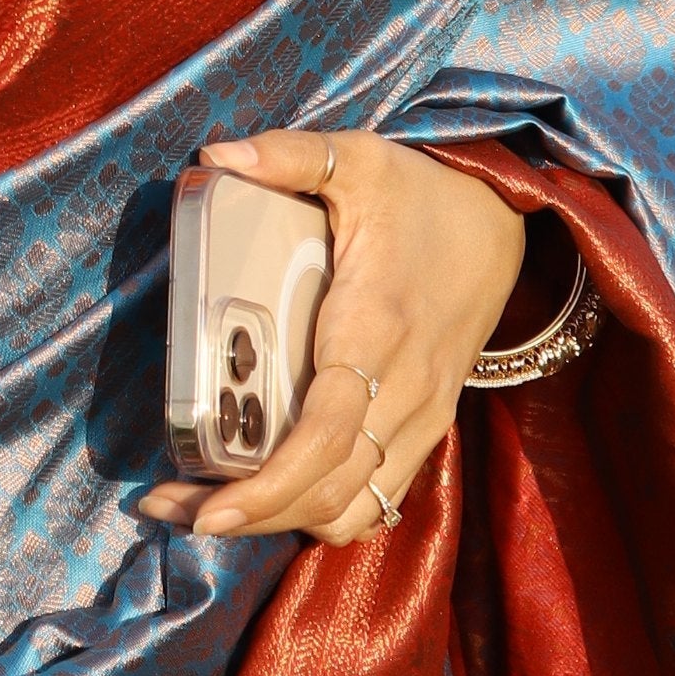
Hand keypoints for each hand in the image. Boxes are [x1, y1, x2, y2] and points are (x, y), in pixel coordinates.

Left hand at [141, 129, 525, 549]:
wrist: (505, 221)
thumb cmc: (422, 193)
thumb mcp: (358, 157)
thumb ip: (289, 155)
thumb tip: (216, 155)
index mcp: (376, 329)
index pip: (323, 435)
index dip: (265, 485)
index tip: (205, 509)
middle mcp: (404, 389)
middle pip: (326, 490)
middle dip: (247, 515)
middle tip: (169, 507)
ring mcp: (421, 417)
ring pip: (351, 508)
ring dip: (279, 520)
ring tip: (207, 508)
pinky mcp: (426, 427)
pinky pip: (374, 498)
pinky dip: (321, 511)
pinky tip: (271, 496)